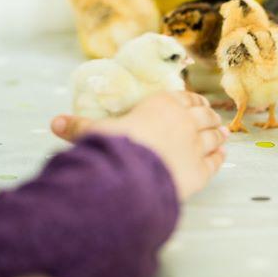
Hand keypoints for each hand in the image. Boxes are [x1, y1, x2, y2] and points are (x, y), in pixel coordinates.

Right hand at [50, 91, 227, 200]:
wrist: (131, 178)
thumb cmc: (114, 148)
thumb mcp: (94, 134)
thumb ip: (78, 128)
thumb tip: (54, 122)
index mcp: (163, 105)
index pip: (185, 98)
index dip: (193, 101)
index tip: (197, 103)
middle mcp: (185, 121)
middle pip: (204, 115)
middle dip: (210, 116)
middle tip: (214, 119)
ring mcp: (196, 146)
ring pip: (214, 137)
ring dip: (219, 134)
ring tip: (224, 134)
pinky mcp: (201, 171)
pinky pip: (215, 162)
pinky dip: (220, 158)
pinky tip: (222, 157)